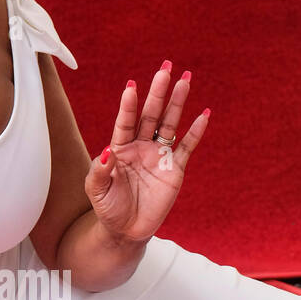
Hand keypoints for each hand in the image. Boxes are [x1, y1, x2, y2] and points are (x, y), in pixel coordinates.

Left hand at [84, 64, 209, 244]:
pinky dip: (195, 132)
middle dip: (158, 92)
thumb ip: (99, 171)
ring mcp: (159, 155)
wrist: (126, 231)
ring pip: (169, 124)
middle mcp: (140, 146)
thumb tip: (107, 150)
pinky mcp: (175, 169)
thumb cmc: (108, 208)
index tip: (131, 86)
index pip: (125, 121)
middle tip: (166, 69)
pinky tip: (204, 114)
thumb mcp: (96, 191)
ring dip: (177, 103)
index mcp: (120, 147)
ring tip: (185, 79)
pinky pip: (187, 147)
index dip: (128, 105)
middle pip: (150, 114)